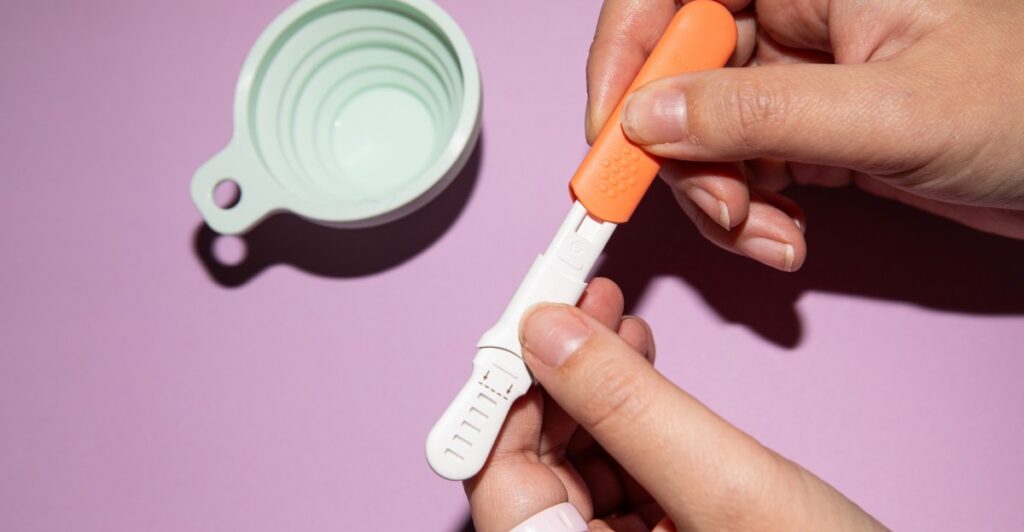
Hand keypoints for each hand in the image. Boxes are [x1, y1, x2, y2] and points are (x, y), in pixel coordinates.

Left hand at [466, 278, 885, 530]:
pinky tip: (636, 361)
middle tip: (575, 306)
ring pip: (577, 459)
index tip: (525, 330)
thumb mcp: (726, 485)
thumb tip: (547, 334)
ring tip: (612, 319)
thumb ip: (630, 408)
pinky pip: (618, 467)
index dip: (505, 402)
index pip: (502, 487)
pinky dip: (624, 410)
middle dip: (556, 378)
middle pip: (536, 466)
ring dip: (591, 384)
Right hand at [587, 0, 1023, 271]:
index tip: (609, 128)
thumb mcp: (889, 111)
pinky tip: (786, 239)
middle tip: (714, 210)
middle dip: (680, 154)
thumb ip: (758, 111)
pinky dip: (747, 214)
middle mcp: (791, 10)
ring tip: (768, 238)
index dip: (626, 51)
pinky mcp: (805, 125)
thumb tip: (648, 120)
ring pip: (699, 131)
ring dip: (718, 197)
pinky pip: (739, 167)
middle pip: (676, 72)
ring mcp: (796, 73)